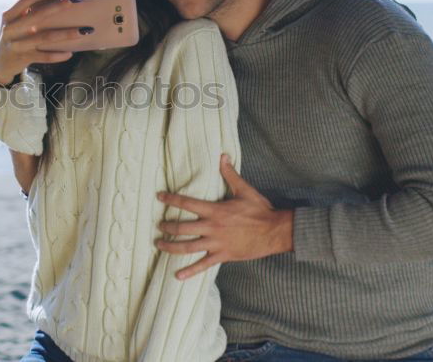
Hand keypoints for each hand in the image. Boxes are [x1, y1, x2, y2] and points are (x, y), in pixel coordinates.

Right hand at [0, 0, 84, 84]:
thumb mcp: (16, 22)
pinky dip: (57, 55)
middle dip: (56, 8)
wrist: (0, 62)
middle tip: (73, 2)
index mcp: (9, 15)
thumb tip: (60, 2)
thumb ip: (30, 12)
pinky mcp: (23, 58)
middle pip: (37, 15)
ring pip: (44, 37)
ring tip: (83, 31)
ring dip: (65, 34)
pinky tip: (69, 53)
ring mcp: (16, 44)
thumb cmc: (15, 37)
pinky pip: (44, 56)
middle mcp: (11, 29)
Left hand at [155, 154, 293, 279]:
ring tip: (159, 244)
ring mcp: (216, 243)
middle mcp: (212, 227)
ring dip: (171, 247)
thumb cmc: (260, 210)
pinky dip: (190, 271)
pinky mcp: (222, 255)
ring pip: (188, 247)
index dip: (171, 199)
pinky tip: (177, 276)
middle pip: (182, 228)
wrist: (274, 232)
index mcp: (215, 210)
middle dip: (167, 227)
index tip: (159, 196)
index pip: (187, 203)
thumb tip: (223, 155)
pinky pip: (203, 265)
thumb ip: (230, 174)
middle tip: (158, 226)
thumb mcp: (244, 190)